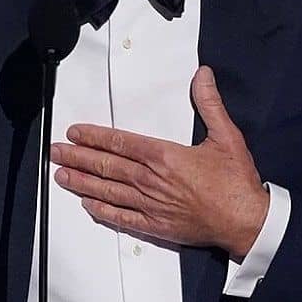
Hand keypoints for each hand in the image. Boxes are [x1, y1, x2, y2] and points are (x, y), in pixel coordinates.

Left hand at [51, 66, 269, 259]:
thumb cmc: (236, 182)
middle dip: (78, 157)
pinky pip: (122, 217)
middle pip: (107, 166)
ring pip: (108, 191)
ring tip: (61, 175)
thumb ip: (210, 104)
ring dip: (82, 182)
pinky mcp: (156, 225)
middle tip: (55, 152)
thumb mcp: (227, 136)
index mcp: (165, 157)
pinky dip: (102, 211)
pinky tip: (87, 204)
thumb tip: (203, 76)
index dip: (94, 137)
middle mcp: (152, 181)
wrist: (246, 221)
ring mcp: (151, 205)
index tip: (75, 133)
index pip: (121, 143)